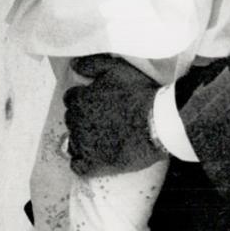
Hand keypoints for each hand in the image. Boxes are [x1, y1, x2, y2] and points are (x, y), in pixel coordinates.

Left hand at [63, 55, 166, 175]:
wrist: (159, 123)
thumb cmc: (138, 93)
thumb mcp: (115, 68)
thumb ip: (91, 64)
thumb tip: (73, 66)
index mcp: (78, 100)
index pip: (71, 99)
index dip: (84, 99)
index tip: (98, 102)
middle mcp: (76, 123)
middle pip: (72, 120)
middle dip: (84, 119)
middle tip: (104, 120)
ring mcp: (84, 145)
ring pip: (73, 143)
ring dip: (83, 140)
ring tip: (103, 139)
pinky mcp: (95, 165)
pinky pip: (78, 166)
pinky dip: (83, 163)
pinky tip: (95, 159)